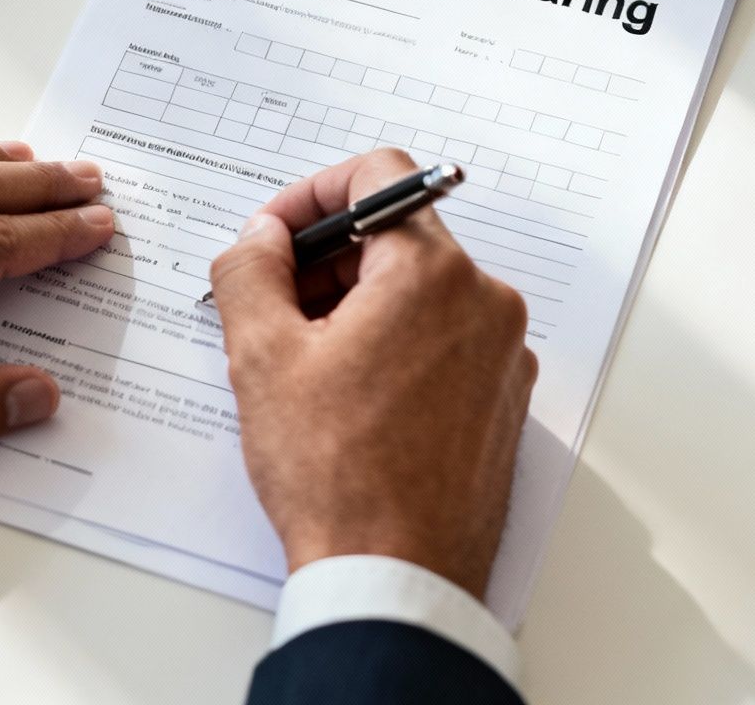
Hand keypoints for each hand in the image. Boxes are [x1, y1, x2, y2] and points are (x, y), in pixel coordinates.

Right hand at [209, 149, 534, 598]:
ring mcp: (503, 355)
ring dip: (356, 306)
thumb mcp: (261, 357)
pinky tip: (346, 398)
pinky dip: (394, 346)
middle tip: (269, 306)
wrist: (395, 578)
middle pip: (398, 238)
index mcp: (433, 273)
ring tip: (302, 364)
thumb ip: (251, 270)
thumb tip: (258, 238)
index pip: (380, 176)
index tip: (274, 237)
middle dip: (326, 261)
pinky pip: (445, 342)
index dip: (311, 195)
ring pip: (420, 293)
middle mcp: (485, 302)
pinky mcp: (503, 401)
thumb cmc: (336, 475)